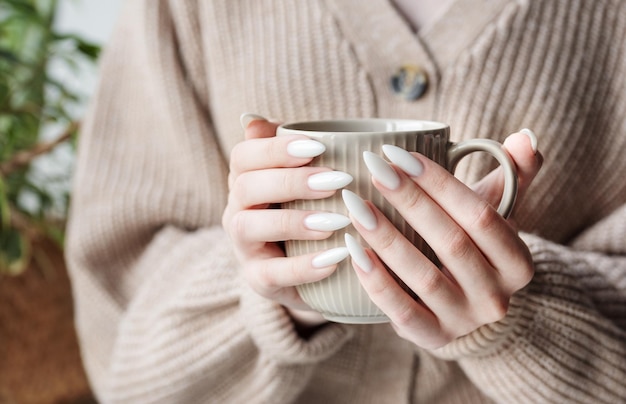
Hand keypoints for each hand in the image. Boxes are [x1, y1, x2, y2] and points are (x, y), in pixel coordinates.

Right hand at [222, 114, 351, 326]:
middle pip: (245, 186)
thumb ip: (292, 152)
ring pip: (249, 227)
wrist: (312, 275)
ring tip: (337, 220)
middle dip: (290, 180)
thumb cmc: (310, 215)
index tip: (318, 146)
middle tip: (337, 179)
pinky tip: (337, 258)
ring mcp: (243, 248)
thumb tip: (256, 118)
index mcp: (246, 181)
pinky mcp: (257, 280)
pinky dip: (305, 266)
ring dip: (293, 221)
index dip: (276, 148)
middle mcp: (237, 211)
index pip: (243, 156)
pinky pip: (272, 274)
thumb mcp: (305, 184)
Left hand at [342, 130, 542, 348]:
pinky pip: (401, 310)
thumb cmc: (476, 248)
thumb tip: (524, 138)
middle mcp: (497, 296)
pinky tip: (352, 249)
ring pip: (424, 277)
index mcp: (518, 263)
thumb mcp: (498, 214)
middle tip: (373, 168)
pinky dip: (376, 280)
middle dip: (410, 200)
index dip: (440, 183)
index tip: (399, 155)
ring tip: (355, 205)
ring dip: (387, 238)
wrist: (466, 307)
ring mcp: (464, 321)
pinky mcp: (432, 337)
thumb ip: (514, 175)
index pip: (482, 216)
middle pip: (452, 243)